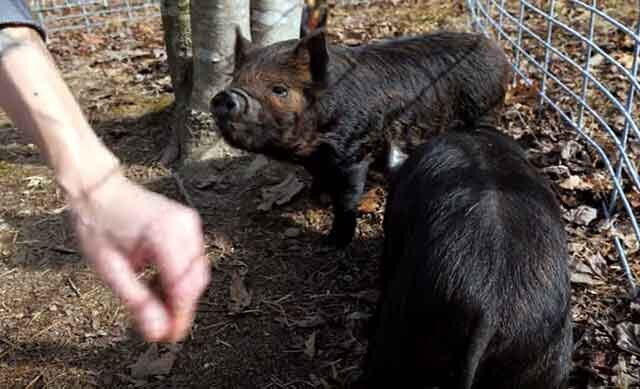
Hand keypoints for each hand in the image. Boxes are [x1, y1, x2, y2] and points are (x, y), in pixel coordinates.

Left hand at [69, 171, 210, 342]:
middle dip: (181, 306)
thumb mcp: (110, 270)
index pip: (183, 286)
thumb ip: (138, 302)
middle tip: (162, 328)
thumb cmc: (99, 225)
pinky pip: (193, 260)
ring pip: (197, 272)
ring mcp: (190, 223)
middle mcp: (185, 226)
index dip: (180, 315)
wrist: (99, 189)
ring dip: (180, 292)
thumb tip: (158, 333)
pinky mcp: (190, 224)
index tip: (171, 336)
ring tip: (153, 301)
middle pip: (195, 280)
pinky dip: (180, 277)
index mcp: (164, 234)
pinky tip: (158, 282)